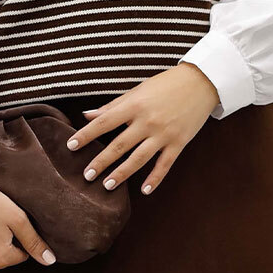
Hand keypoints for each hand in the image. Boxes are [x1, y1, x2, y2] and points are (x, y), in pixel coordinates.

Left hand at [65, 63, 219, 192]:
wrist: (202, 82)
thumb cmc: (166, 85)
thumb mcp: (138, 91)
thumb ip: (113, 105)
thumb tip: (88, 115)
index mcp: (135, 105)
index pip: (104, 122)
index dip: (86, 134)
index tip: (70, 146)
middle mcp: (148, 121)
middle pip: (119, 145)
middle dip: (101, 161)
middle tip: (86, 175)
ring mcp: (164, 134)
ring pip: (139, 158)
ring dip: (122, 174)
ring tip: (107, 186)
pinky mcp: (179, 142)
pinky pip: (165, 165)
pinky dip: (154, 179)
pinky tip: (144, 191)